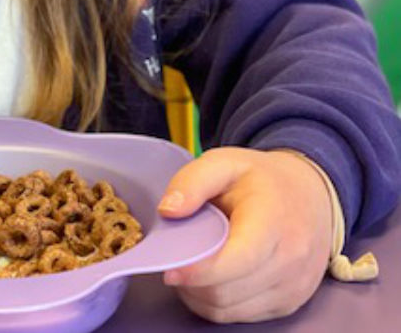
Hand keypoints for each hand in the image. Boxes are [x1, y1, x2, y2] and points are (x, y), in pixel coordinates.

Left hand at [157, 147, 331, 322]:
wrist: (312, 196)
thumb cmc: (262, 179)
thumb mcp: (224, 163)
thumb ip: (192, 182)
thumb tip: (167, 211)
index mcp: (273, 222)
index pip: (237, 261)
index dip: (199, 271)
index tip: (170, 269)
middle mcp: (289, 262)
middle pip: (226, 291)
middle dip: (191, 282)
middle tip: (171, 261)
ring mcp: (292, 288)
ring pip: (229, 309)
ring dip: (199, 295)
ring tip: (187, 267)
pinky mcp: (288, 304)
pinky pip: (241, 316)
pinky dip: (215, 304)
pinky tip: (206, 279)